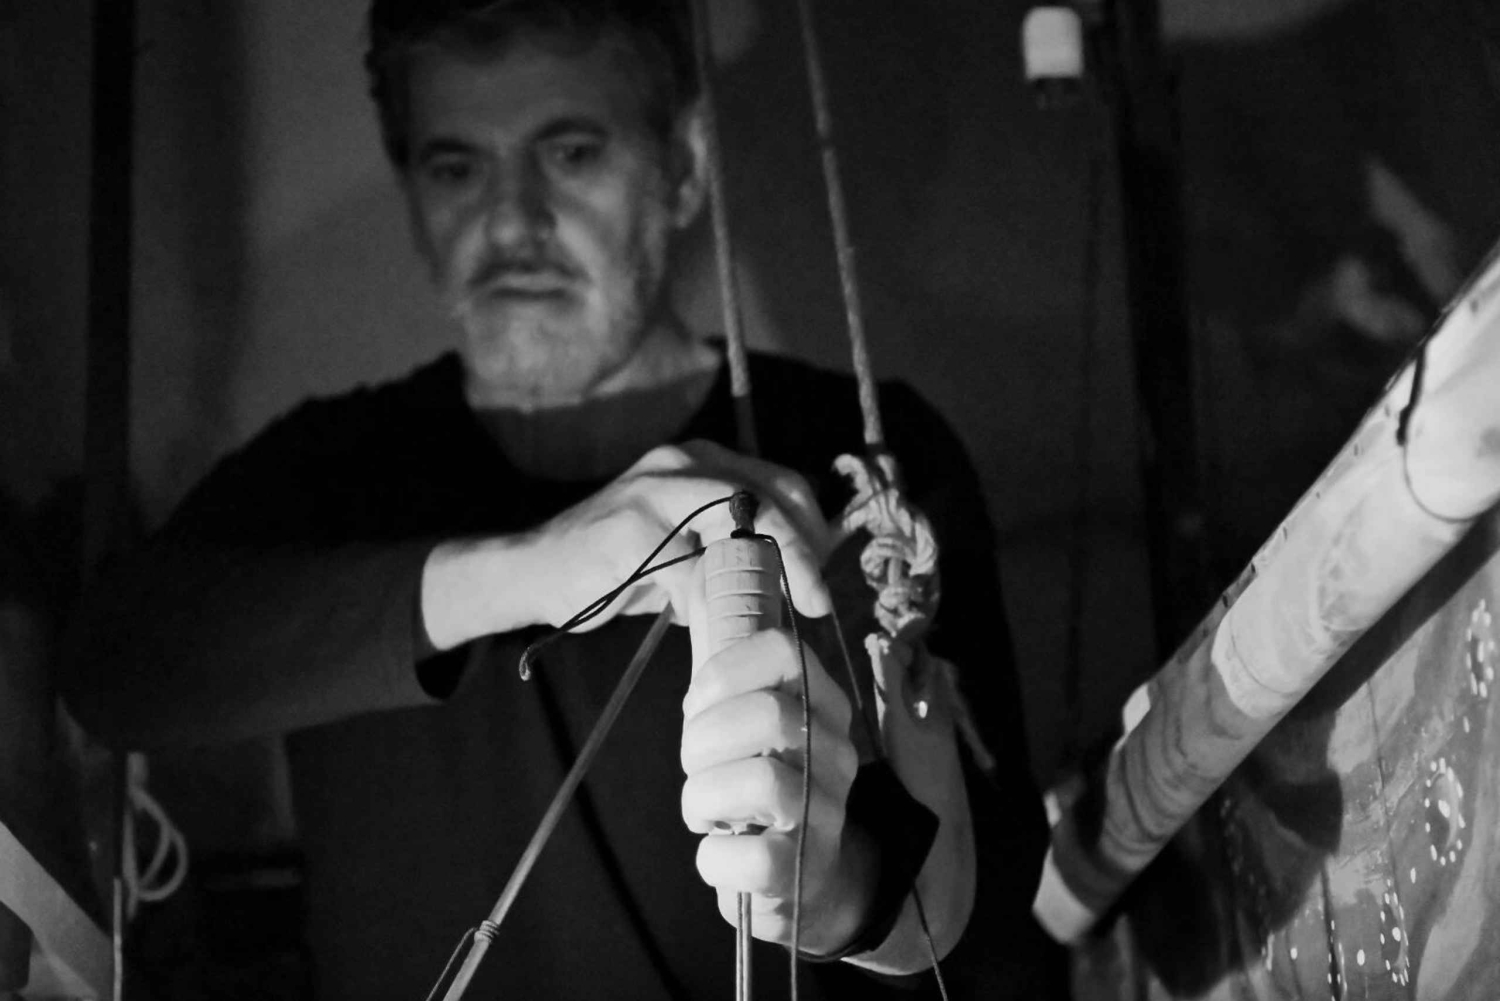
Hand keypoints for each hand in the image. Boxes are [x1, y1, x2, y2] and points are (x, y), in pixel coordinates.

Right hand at [421, 440, 832, 649]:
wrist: (535, 570)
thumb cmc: (621, 565)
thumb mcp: (688, 546)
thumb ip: (736, 548)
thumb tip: (802, 577)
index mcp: (704, 460)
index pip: (783, 484)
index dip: (813, 532)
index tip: (823, 580)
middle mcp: (682, 461)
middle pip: (769, 498)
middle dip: (801, 553)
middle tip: (816, 602)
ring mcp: (653, 490)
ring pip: (734, 528)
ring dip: (755, 579)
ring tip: (764, 616)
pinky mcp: (629, 528)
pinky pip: (688, 571)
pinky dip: (702, 604)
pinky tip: (696, 621)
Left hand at [679, 627, 871, 951]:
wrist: (803, 879)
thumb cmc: (757, 788)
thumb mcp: (750, 728)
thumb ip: (727, 688)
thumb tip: (696, 666)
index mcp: (823, 706)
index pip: (783, 651)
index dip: (723, 673)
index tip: (698, 707)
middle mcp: (836, 753)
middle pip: (767, 714)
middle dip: (703, 740)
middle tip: (696, 767)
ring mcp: (826, 814)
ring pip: (761, 782)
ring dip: (703, 798)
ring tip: (704, 811)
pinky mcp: (803, 871)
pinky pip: (752, 857)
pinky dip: (713, 858)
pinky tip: (718, 852)